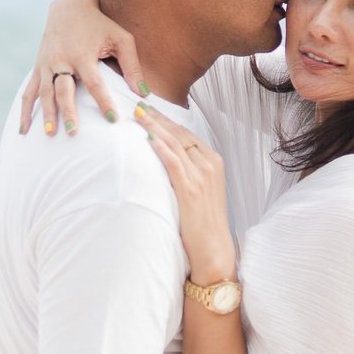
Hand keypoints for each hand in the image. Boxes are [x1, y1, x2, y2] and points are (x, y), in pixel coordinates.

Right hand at [20, 0, 147, 135]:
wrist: (70, 6)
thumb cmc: (101, 23)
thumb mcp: (121, 38)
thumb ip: (132, 66)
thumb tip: (143, 94)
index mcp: (82, 54)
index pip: (94, 83)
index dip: (104, 101)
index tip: (113, 119)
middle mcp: (61, 60)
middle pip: (63, 90)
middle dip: (68, 112)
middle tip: (74, 132)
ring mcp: (46, 64)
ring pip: (44, 93)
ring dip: (46, 114)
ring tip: (51, 134)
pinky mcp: (38, 68)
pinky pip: (29, 91)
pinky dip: (25, 110)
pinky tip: (24, 130)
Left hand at [133, 103, 235, 281]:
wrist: (213, 249)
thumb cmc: (204, 223)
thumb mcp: (203, 191)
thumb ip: (190, 172)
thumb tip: (168, 161)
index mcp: (214, 162)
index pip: (187, 134)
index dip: (168, 121)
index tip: (151, 111)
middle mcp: (210, 164)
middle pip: (180, 133)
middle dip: (159, 118)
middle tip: (140, 104)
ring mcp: (202, 175)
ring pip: (174, 142)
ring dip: (155, 126)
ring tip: (138, 114)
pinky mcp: (191, 188)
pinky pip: (172, 160)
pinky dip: (160, 146)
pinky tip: (147, 136)